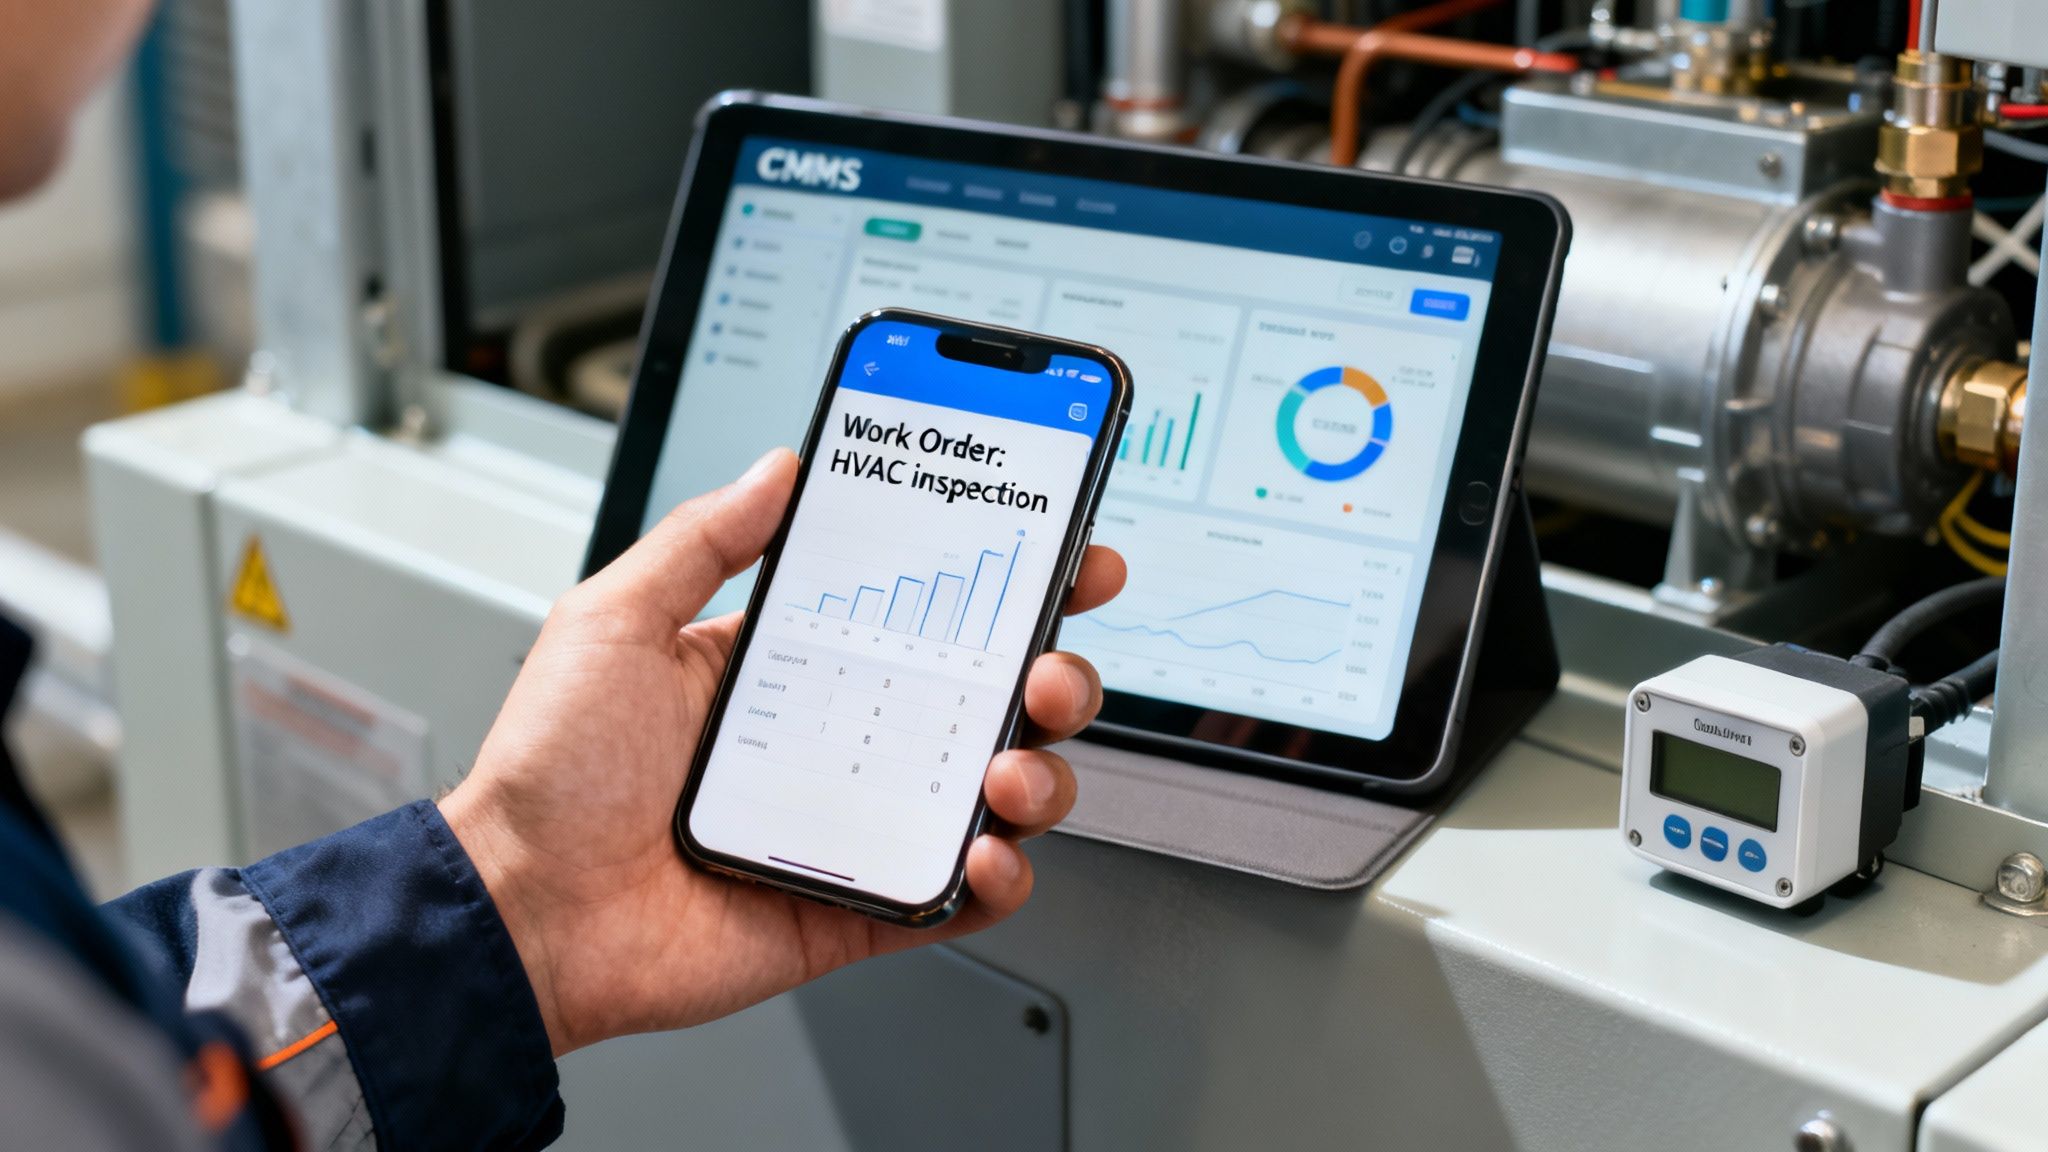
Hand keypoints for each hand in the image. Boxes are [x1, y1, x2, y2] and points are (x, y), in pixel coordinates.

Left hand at [438, 448, 1124, 1055]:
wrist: (524, 911)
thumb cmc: (551, 772)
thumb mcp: (615, 618)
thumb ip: (703, 538)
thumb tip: (777, 467)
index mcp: (794, 668)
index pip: (926, 615)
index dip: (1008, 586)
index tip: (1064, 556)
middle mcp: (840, 742)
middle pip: (987, 701)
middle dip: (1051, 678)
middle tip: (1047, 670)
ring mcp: (855, 827)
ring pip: (992, 794)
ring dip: (1035, 776)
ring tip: (1005, 771)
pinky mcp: (858, 910)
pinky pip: (956, 897)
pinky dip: (996, 879)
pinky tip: (982, 853)